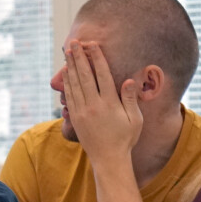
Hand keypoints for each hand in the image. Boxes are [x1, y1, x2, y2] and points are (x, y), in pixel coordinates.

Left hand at [61, 41, 143, 164]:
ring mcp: (82, 111)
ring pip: (74, 84)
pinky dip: (67, 83)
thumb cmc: (125, 138)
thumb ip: (130, 99)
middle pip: (85, 76)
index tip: (93, 44)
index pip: (102, 75)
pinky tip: (66, 73)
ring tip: (68, 52)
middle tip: (74, 42)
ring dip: (71, 67)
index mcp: (110, 103)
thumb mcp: (134, 119)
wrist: (108, 159)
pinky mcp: (75, 118)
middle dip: (79, 57)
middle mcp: (94, 105)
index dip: (97, 58)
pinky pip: (69, 96)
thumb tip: (128, 80)